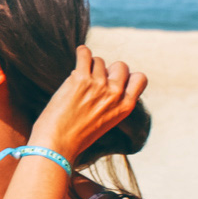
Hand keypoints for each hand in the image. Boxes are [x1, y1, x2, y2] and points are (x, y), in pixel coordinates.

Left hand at [27, 45, 147, 164]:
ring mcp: (99, 85)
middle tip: (94, 78)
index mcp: (125, 107)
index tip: (115, 79)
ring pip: (99, 61)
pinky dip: (82, 52)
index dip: (128, 76)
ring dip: (89, 66)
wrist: (57, 146)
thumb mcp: (105, 122)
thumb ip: (111, 103)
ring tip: (78, 78)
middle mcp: (115, 94)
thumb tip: (104, 78)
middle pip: (121, 66)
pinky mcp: (80, 80)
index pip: (140, 78)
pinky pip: (85, 54)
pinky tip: (79, 54)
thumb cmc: (77, 137)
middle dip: (108, 68)